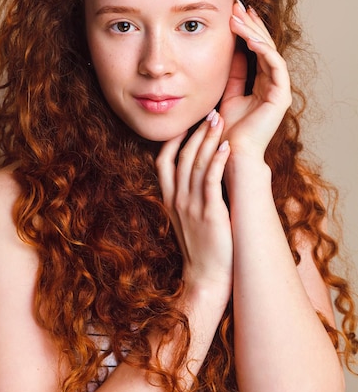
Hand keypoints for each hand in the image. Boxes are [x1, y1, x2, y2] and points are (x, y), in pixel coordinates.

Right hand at [156, 113, 232, 294]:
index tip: (188, 122)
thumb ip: (187, 196)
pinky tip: (227, 146)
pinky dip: (218, 161)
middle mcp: (177, 199)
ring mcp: (191, 206)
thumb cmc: (202, 248)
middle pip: (183, 156)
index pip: (164, 161)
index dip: (175, 139)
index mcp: (170, 199)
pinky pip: (211, 181)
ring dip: (208, 139)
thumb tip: (199, 175)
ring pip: (196, 163)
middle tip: (210, 112)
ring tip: (220, 120)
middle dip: (196, 132)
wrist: (205, 279)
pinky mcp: (209, 214)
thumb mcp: (186, 219)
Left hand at [220, 1, 291, 156]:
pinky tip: (250, 37)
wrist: (230, 153)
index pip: (256, 50)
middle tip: (238, 5)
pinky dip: (263, 50)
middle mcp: (273, 85)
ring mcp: (279, 90)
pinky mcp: (281, 97)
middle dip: (251, 25)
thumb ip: (232, 74)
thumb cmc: (225, 129)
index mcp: (261, 84)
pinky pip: (274, 66)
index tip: (233, 13)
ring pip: (270, 52)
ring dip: (254, 32)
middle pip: (265, 47)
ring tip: (240, 16)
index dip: (247, 31)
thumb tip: (231, 51)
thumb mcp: (227, 94)